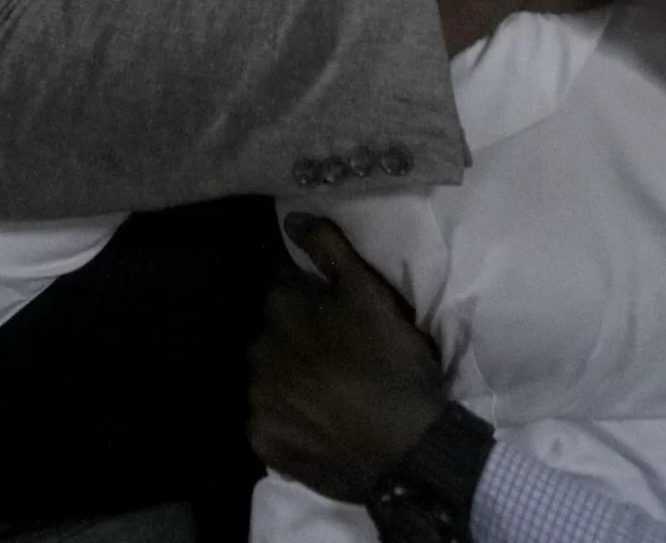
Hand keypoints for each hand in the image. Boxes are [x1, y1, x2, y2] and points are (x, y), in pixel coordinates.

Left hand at [249, 216, 447, 504]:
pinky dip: (288, 421)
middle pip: (273, 338)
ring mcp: (259, 403)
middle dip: (297, 342)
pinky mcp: (265, 443)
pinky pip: (270, 423)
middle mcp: (258, 354)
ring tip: (330, 393)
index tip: (340, 322)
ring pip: (269, 380)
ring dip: (290, 381)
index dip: (313, 306)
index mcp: (281, 313)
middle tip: (338, 358)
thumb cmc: (392, 364)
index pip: (285, 294)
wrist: (408, 448)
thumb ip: (330, 250)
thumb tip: (291, 218)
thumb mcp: (371, 295)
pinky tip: (319, 424)